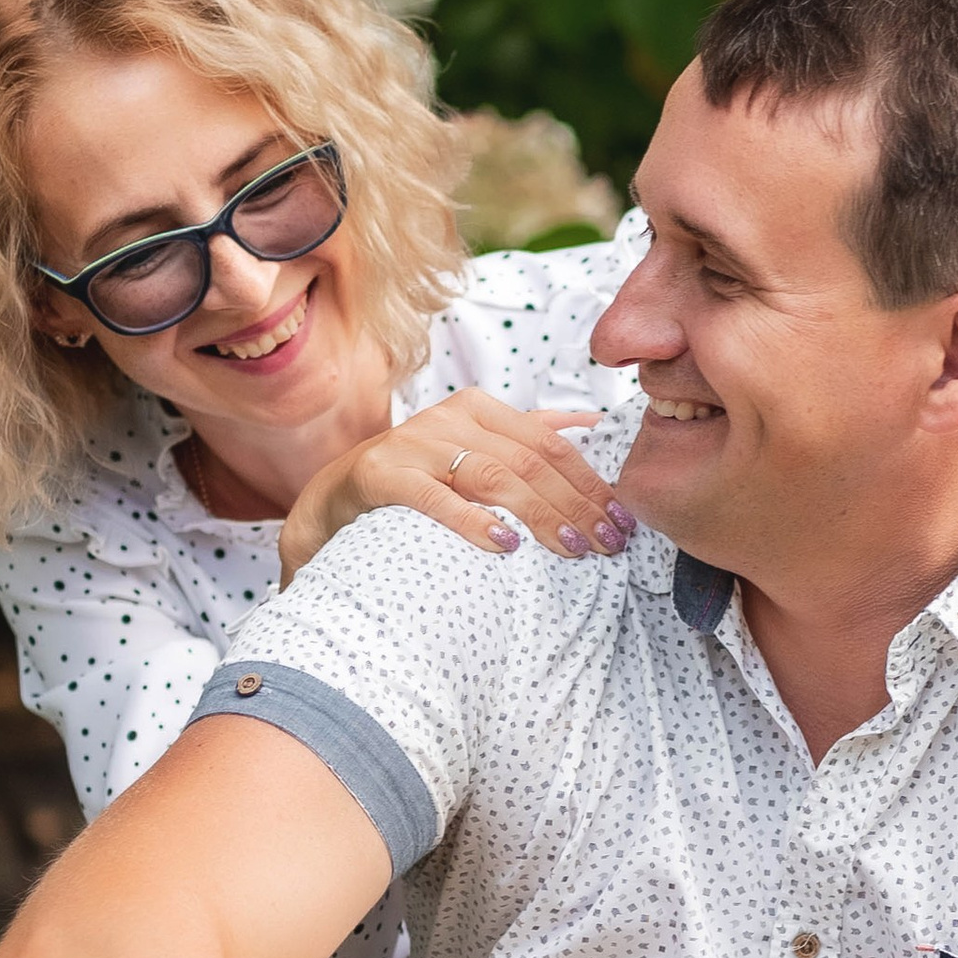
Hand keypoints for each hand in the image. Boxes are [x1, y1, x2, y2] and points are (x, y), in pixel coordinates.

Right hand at [278, 386, 629, 583]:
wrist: (336, 496)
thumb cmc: (416, 477)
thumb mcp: (472, 447)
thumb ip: (528, 433)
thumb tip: (593, 422)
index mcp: (478, 408)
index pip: (549, 443)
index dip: (590, 482)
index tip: (622, 521)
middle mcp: (448, 418)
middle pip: (528, 461)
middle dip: (575, 505)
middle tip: (607, 544)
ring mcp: (414, 444)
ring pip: (492, 476)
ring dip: (540, 515)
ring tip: (571, 549)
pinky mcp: (382, 475)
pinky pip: (435, 497)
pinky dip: (473, 522)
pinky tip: (504, 546)